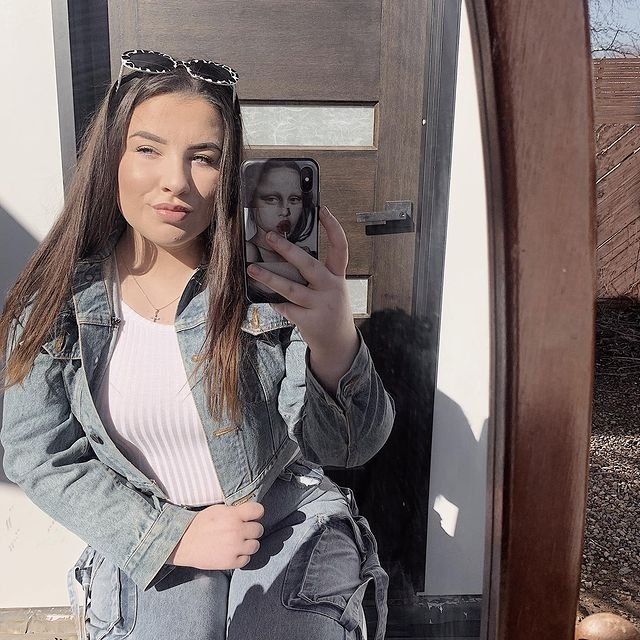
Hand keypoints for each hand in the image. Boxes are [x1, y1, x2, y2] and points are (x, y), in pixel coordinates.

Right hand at [168, 502, 263, 569]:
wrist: (183, 543)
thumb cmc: (199, 524)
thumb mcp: (217, 510)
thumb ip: (234, 510)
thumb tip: (248, 512)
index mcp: (234, 515)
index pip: (258, 511)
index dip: (256, 513)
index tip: (252, 516)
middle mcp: (237, 531)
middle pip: (259, 529)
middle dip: (252, 529)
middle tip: (244, 531)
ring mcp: (235, 547)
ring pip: (255, 545)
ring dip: (249, 544)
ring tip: (239, 542)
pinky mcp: (231, 562)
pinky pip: (247, 559)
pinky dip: (242, 556)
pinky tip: (234, 552)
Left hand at [246, 206, 358, 392]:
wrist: (338, 344)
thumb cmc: (329, 309)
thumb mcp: (330, 289)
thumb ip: (314, 275)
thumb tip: (285, 255)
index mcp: (337, 277)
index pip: (340, 247)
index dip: (333, 227)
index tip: (321, 209)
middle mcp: (331, 288)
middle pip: (309, 265)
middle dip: (288, 250)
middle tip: (269, 237)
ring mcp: (320, 305)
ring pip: (291, 288)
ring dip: (269, 277)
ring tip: (252, 268)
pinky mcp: (309, 321)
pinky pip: (286, 307)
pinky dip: (275, 302)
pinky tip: (265, 298)